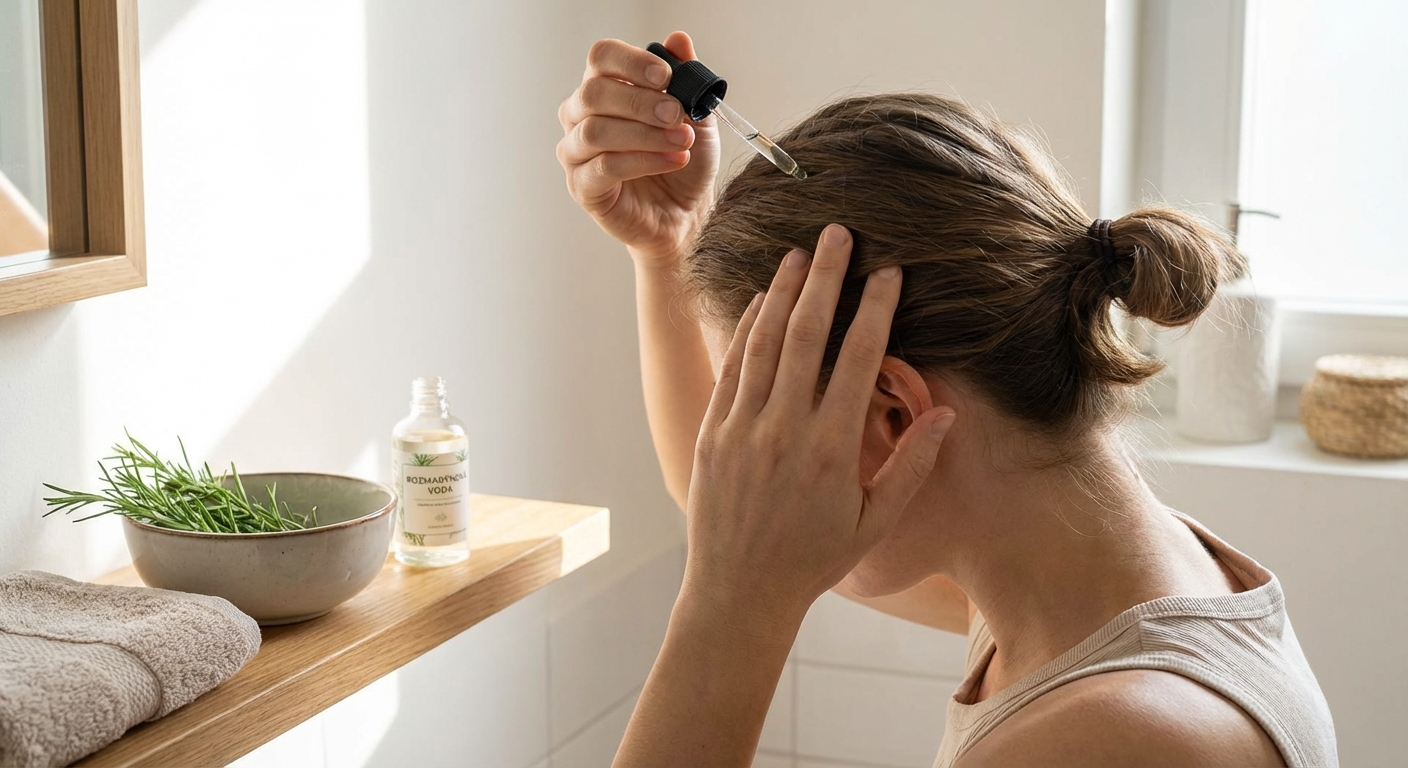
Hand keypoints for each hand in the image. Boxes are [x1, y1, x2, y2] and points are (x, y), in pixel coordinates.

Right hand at [557, 32, 720, 263]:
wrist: (686, 212)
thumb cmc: (684, 160)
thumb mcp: (696, 116)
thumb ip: (686, 78)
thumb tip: (679, 40)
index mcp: (604, 89)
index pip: (601, 58)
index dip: (632, 62)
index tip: (666, 76)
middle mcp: (580, 116)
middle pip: (594, 93)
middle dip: (641, 102)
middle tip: (676, 114)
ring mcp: (576, 152)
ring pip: (596, 131)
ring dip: (645, 134)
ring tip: (683, 142)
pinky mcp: (582, 187)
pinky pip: (605, 167)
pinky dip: (643, 161)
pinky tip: (673, 160)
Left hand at [682, 224, 956, 626]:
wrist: (739, 591)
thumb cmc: (814, 559)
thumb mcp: (874, 522)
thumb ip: (911, 465)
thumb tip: (948, 413)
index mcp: (831, 448)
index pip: (858, 357)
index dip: (876, 308)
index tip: (890, 271)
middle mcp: (784, 429)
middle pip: (807, 333)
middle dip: (826, 276)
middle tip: (839, 233)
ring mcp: (742, 428)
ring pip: (763, 341)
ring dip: (781, 291)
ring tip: (799, 253)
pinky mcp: (712, 433)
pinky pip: (731, 368)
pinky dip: (745, 329)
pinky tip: (759, 302)